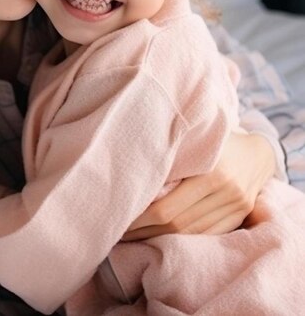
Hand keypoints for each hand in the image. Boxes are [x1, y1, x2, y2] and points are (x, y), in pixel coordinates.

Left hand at [122, 131, 274, 239]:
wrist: (257, 150)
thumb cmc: (212, 138)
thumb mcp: (192, 141)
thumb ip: (171, 159)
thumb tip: (133, 177)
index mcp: (211, 173)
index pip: (167, 208)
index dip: (141, 218)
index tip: (120, 218)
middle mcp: (226, 192)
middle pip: (178, 224)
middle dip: (145, 231)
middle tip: (119, 231)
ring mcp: (236, 206)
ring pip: (192, 232)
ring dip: (161, 238)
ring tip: (134, 236)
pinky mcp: (241, 216)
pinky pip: (208, 233)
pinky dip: (184, 238)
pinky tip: (163, 236)